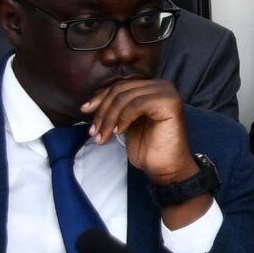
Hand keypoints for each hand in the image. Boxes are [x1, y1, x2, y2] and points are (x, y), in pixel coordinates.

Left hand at [80, 76, 194, 181]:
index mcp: (151, 88)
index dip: (100, 98)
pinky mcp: (170, 103)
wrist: (164, 167)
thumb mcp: (125, 122)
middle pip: (120, 90)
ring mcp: (167, 93)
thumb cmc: (147, 147)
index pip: (119, 86)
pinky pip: (138, 104)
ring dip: (109, 118)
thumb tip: (91, 101)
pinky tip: (119, 132)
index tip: (84, 110)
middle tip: (93, 131)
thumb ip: (117, 108)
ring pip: (126, 97)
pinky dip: (124, 118)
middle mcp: (161, 86)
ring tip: (103, 136)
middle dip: (102, 111)